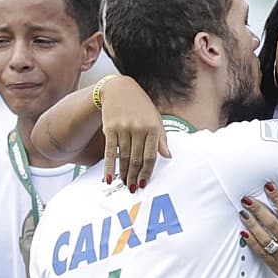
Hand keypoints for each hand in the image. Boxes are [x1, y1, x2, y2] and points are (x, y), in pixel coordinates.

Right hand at [101, 76, 169, 190]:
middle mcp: (138, 129)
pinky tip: (109, 178)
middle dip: (135, 176)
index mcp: (153, 128)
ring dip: (123, 173)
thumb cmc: (141, 106)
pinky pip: (109, 152)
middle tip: (133, 188)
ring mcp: (123, 129)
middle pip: (136, 159)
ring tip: (124, 184)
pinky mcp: (110, 129)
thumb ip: (161, 138)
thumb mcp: (156, 119)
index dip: (147, 171)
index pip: (151, 156)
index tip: (144, 183)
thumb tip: (168, 156)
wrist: (119, 89)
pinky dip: (109, 166)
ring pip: (123, 157)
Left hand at [239, 182, 277, 277]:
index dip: (277, 198)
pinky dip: (251, 242)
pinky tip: (245, 233)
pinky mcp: (275, 264)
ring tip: (243, 213)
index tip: (270, 188)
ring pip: (262, 236)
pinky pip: (260, 252)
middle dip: (258, 208)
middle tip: (248, 199)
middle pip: (271, 222)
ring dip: (251, 223)